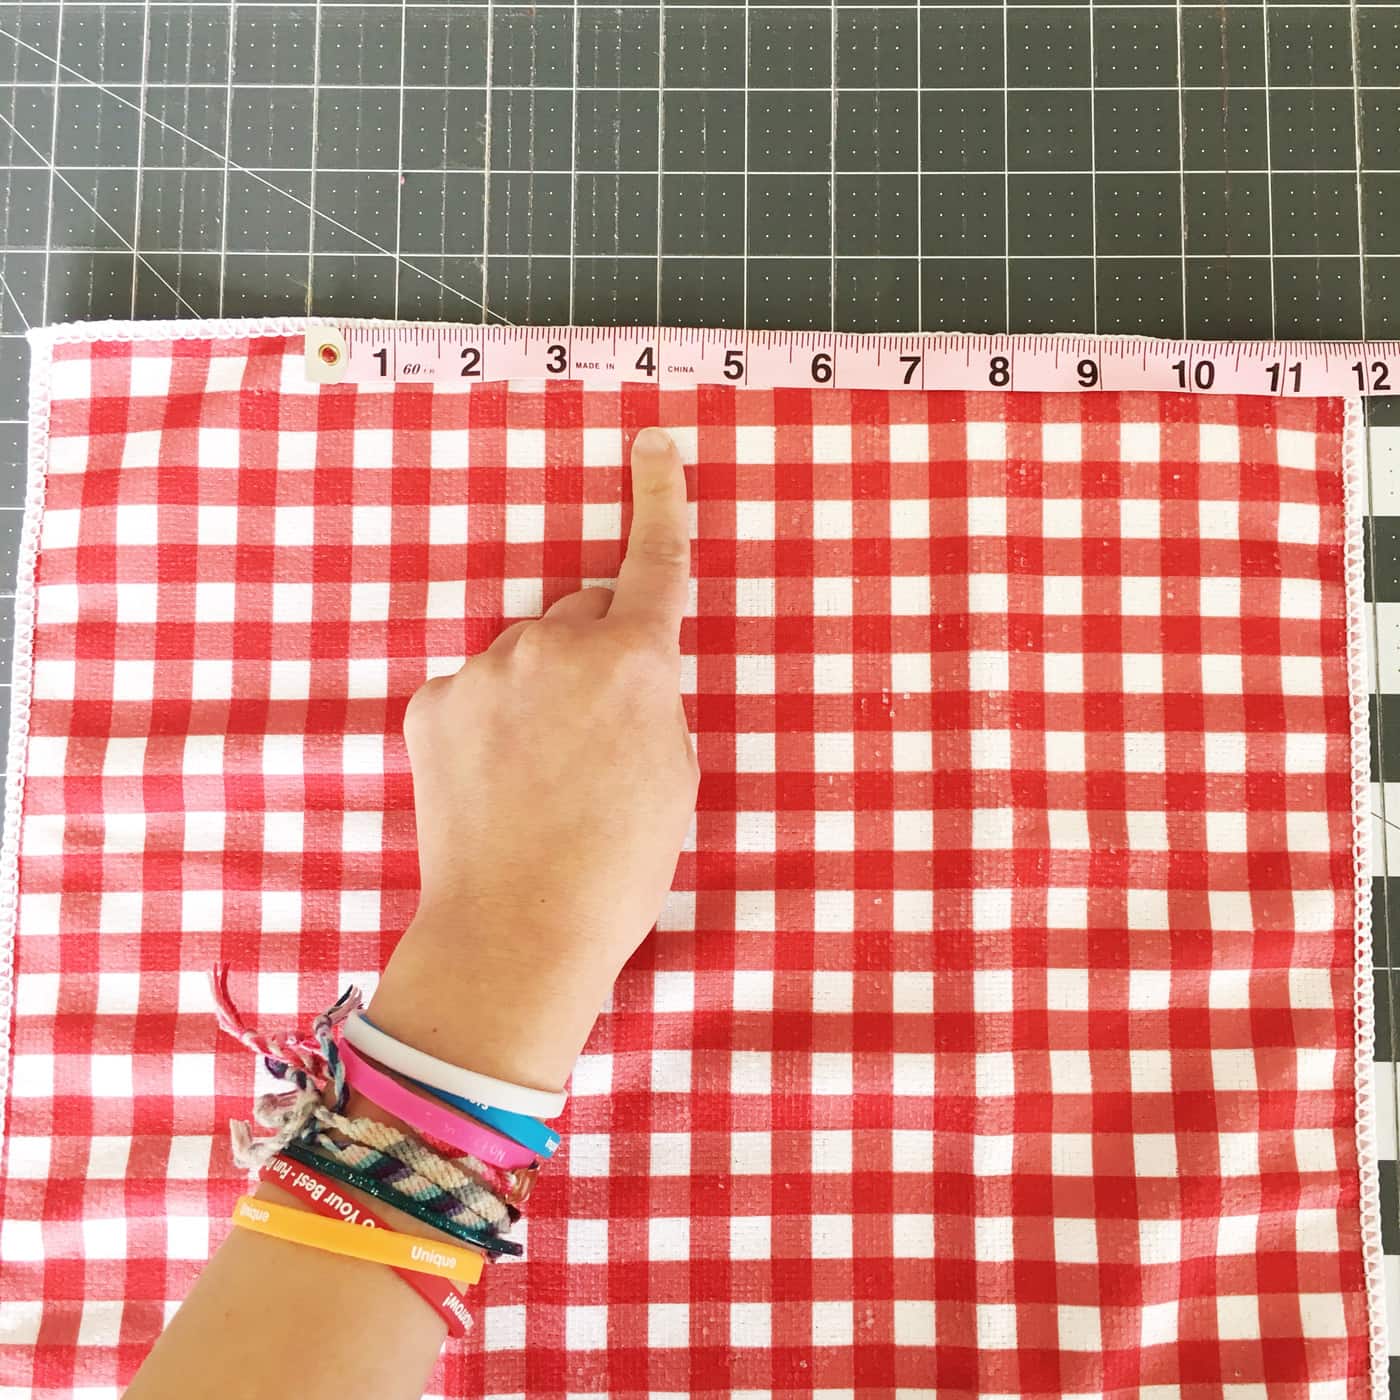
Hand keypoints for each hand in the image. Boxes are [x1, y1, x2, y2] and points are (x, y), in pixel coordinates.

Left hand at [370, 428, 698, 1090]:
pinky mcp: (433, 702)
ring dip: (538, 691)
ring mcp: (485, 670)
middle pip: (583, 613)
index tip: (652, 445)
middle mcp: (555, 644)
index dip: (659, 496)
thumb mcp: (676, 774)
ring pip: (525, 656)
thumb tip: (622, 674)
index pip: (654, 559)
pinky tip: (493, 782)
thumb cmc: (619, 863)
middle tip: (596, 736)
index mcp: (632, 660)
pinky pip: (475, 690)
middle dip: (594, 650)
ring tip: (539, 776)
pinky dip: (487, 721)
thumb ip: (653, 699)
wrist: (518, 928)